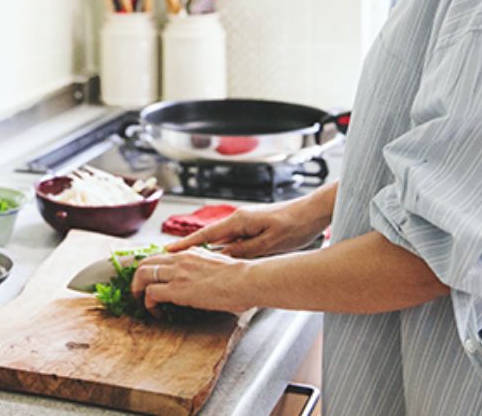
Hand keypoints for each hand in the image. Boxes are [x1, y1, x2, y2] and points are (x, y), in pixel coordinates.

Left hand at [131, 249, 251, 315]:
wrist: (247, 280)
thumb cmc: (240, 276)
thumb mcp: (217, 262)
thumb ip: (204, 263)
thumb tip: (201, 273)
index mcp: (190, 252)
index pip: (160, 256)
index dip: (152, 269)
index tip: (151, 281)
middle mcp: (180, 258)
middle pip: (145, 262)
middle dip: (138, 278)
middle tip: (140, 292)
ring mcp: (177, 273)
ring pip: (142, 274)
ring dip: (137, 290)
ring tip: (142, 303)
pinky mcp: (177, 290)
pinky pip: (151, 294)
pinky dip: (148, 304)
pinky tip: (157, 313)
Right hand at [166, 202, 322, 258]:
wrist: (313, 213)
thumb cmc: (295, 225)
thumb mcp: (268, 243)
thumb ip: (244, 251)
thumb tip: (222, 258)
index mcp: (239, 221)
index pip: (206, 235)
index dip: (186, 244)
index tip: (169, 250)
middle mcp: (239, 220)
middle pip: (211, 238)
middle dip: (193, 250)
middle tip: (176, 263)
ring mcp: (247, 224)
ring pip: (223, 242)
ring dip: (212, 253)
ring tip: (196, 268)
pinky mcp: (255, 229)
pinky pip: (235, 242)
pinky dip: (227, 252)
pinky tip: (225, 263)